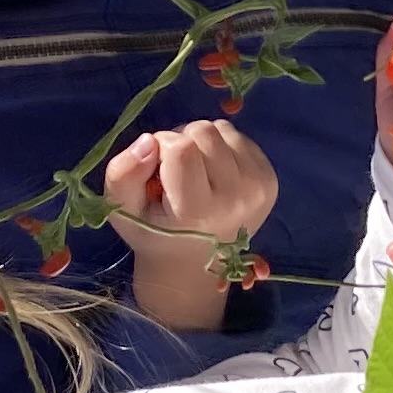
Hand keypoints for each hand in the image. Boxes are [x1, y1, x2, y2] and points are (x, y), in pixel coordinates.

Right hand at [105, 121, 281, 331]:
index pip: (180, 148)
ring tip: (195, 173)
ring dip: (202, 142)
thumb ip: (122, 173)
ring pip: (223, 129)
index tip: (156, 169)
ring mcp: (258, 189)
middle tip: (175, 173)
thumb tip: (149, 140)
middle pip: (204, 132)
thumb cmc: (152, 233)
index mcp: (198, 211)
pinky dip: (222, 147)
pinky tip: (214, 174)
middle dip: (182, 141)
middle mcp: (236, 199)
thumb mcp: (121, 209)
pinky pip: (240, 137)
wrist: (191, 262)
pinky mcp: (270, 180)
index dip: (161, 146)